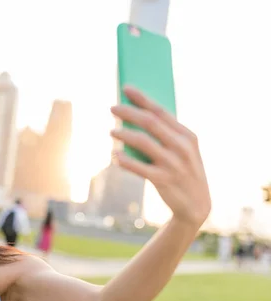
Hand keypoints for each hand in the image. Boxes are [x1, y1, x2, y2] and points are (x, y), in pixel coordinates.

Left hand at [110, 86, 210, 227]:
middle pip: (149, 123)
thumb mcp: (182, 151)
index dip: (142, 98)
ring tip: (111, 131)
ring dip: (123, 134)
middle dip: (129, 112)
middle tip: (112, 108)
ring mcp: (173, 163)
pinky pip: (138, 167)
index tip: (125, 88)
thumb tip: (135, 117)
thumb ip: (165, 135)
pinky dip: (124, 160)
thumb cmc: (183, 171)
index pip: (161, 111)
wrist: (196, 205)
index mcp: (187, 136)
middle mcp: (182, 147)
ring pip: (142, 142)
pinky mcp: (163, 180)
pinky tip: (114, 155)